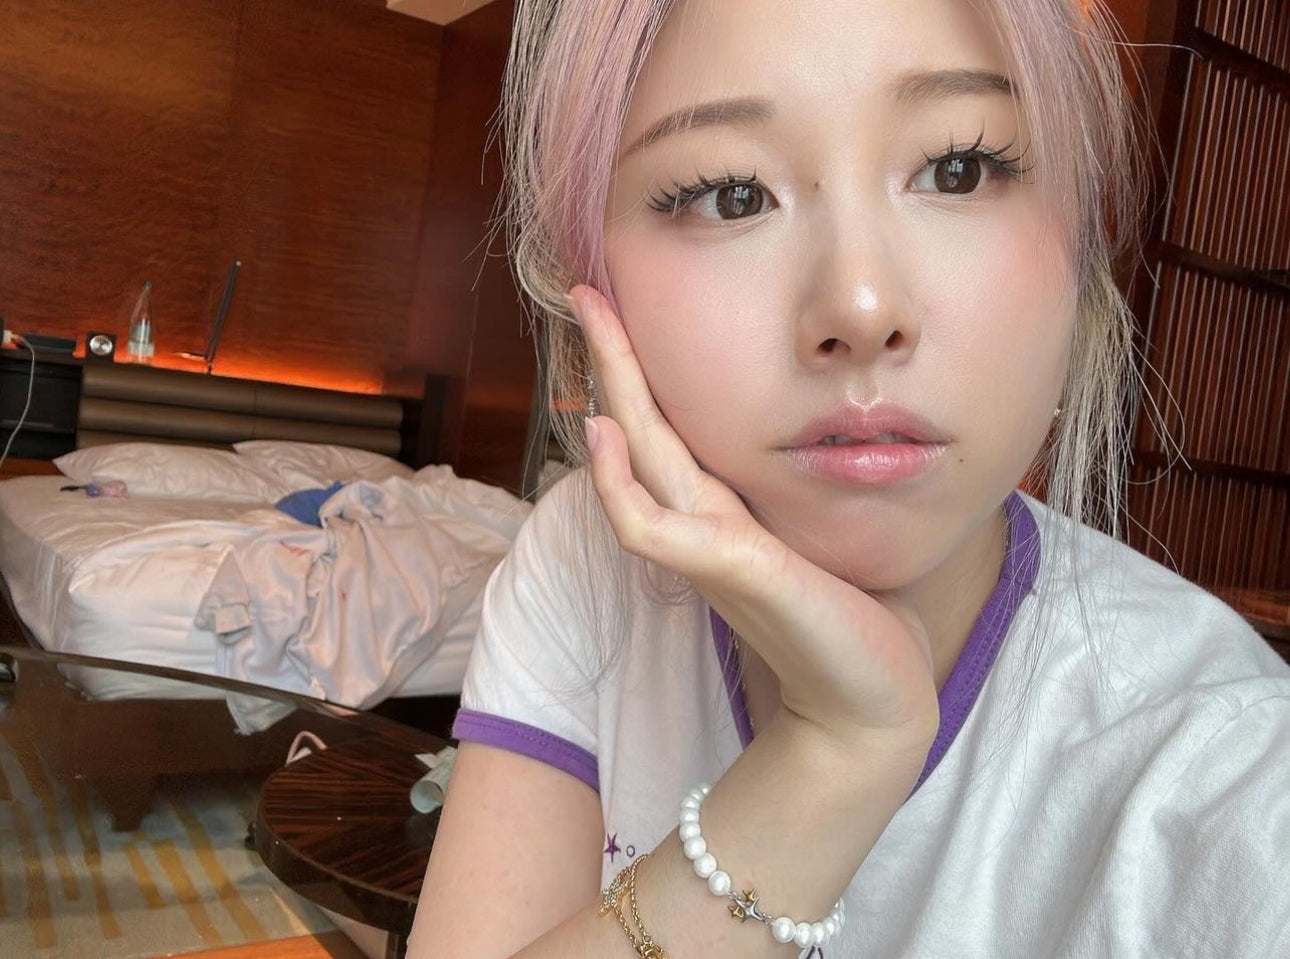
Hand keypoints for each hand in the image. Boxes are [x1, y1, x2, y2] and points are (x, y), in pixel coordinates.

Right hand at [568, 284, 939, 750]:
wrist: (875, 700)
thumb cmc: (858, 620)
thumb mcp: (826, 536)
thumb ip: (801, 495)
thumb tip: (833, 441)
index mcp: (726, 512)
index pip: (672, 430)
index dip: (646, 372)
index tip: (631, 311)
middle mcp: (705, 523)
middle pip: (641, 428)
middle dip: (614, 359)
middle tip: (587, 291)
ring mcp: (709, 547)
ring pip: (639, 460)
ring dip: (612, 392)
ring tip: (597, 327)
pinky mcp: (731, 570)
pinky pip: (651, 525)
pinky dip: (618, 484)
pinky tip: (605, 435)